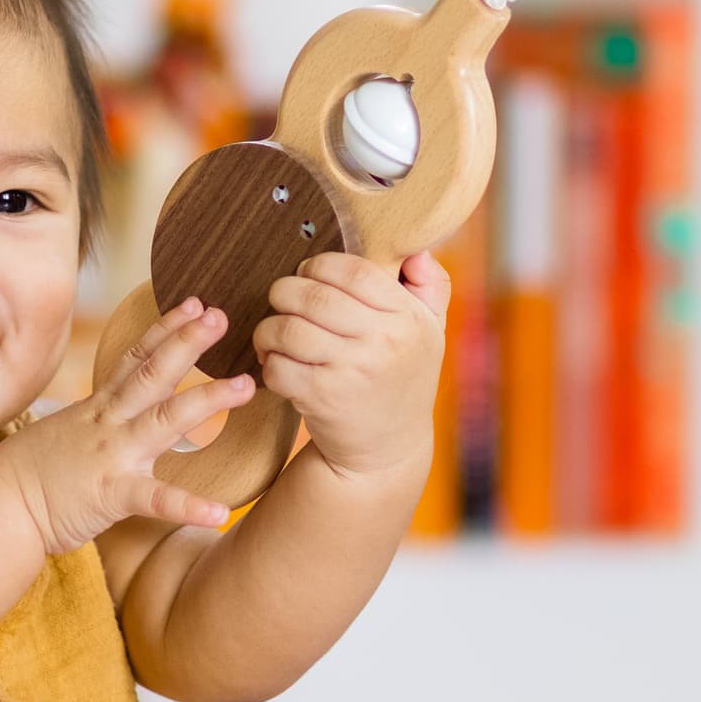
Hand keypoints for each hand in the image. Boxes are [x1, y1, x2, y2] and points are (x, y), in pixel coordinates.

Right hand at [0, 298, 248, 553]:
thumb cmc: (27, 474)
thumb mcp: (65, 432)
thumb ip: (96, 419)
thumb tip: (114, 409)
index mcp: (99, 409)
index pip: (136, 359)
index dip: (167, 330)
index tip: (196, 305)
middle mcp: (108, 423)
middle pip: (153, 374)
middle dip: (188, 343)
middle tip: (222, 317)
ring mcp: (111, 456)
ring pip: (165, 420)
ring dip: (208, 400)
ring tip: (247, 386)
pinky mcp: (111, 494)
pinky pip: (156, 499)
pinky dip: (188, 506)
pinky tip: (221, 512)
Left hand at [254, 250, 449, 486]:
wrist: (388, 450)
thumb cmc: (404, 378)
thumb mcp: (432, 332)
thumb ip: (431, 286)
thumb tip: (416, 252)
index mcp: (407, 318)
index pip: (353, 271)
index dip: (320, 265)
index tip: (309, 274)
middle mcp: (383, 343)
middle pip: (313, 296)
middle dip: (284, 291)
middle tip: (282, 299)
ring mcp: (351, 372)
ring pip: (288, 329)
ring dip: (269, 328)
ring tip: (273, 333)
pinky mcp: (322, 399)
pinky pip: (278, 367)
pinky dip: (268, 363)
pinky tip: (277, 363)